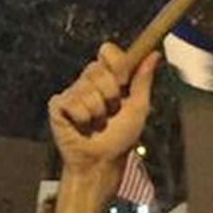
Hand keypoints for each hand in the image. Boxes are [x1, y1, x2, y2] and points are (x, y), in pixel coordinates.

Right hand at [49, 44, 158, 173]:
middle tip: (111, 111)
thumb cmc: (120, 136)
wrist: (102, 161)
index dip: (116, 63)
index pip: (108, 51)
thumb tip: (154, 54)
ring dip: (97, 112)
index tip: (124, 81)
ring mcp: (71, 93)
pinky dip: (83, 118)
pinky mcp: (58, 106)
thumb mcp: (138, 107)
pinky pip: (73, 103)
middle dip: (110, 94)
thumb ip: (143, 80)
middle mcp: (87, 81)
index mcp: (107, 77)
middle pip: (96, 69)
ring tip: (97, 123)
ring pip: (86, 90)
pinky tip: (82, 126)